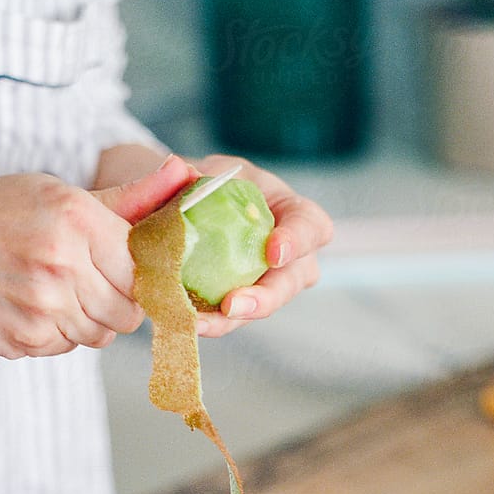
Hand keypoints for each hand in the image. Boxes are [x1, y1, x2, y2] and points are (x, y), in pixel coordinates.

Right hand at [0, 155, 194, 356]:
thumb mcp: (56, 193)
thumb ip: (124, 200)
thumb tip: (181, 174)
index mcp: (78, 219)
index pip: (146, 270)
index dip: (141, 277)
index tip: (125, 273)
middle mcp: (63, 263)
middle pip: (128, 311)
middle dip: (116, 303)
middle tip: (86, 283)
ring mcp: (43, 306)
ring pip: (100, 335)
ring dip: (86, 320)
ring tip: (53, 291)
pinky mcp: (24, 339)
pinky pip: (65, 348)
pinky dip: (55, 334)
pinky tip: (29, 306)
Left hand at [190, 154, 333, 336]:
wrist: (194, 210)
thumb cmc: (219, 185)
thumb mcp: (213, 171)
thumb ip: (200, 175)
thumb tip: (183, 173)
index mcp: (295, 214)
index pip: (310, 226)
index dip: (297, 241)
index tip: (273, 253)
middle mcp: (293, 256)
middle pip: (291, 282)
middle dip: (264, 298)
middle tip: (232, 305)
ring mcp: (271, 283)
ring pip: (261, 307)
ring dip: (231, 319)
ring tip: (200, 323)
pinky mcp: (243, 303)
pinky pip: (232, 318)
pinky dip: (208, 321)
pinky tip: (185, 322)